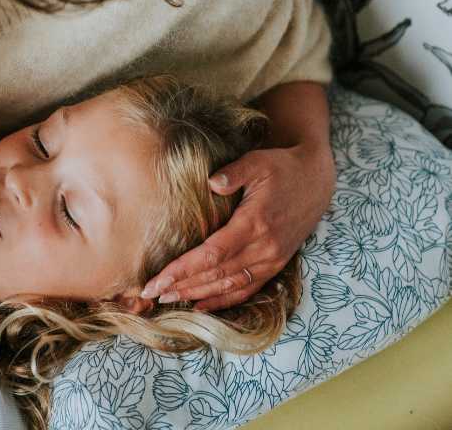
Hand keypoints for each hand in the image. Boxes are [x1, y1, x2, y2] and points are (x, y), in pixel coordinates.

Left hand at [142, 144, 335, 310]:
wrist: (316, 180)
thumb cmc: (281, 168)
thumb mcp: (258, 162)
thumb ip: (234, 173)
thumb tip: (211, 183)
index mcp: (255, 224)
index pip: (212, 254)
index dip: (183, 269)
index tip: (157, 279)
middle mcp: (264, 248)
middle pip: (216, 274)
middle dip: (182, 286)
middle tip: (152, 294)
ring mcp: (272, 259)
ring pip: (230, 285)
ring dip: (198, 295)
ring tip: (168, 300)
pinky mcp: (276, 264)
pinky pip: (248, 288)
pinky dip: (224, 300)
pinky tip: (201, 306)